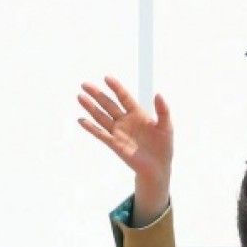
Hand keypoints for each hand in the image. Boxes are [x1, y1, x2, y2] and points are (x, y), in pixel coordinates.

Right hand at [78, 77, 172, 216]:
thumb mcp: (166, 126)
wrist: (158, 167)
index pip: (124, 97)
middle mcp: (125, 121)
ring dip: (91, 107)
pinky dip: (91, 128)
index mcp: (137, 114)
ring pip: (102, 117)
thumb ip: (163, 110)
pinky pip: (101, 134)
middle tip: (85, 84)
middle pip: (109, 104)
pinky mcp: (115, 144)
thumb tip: (158, 94)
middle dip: (97, 94)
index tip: (107, 78)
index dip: (116, 88)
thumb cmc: (163, 146)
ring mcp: (119, 132)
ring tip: (80, 97)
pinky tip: (82, 120)